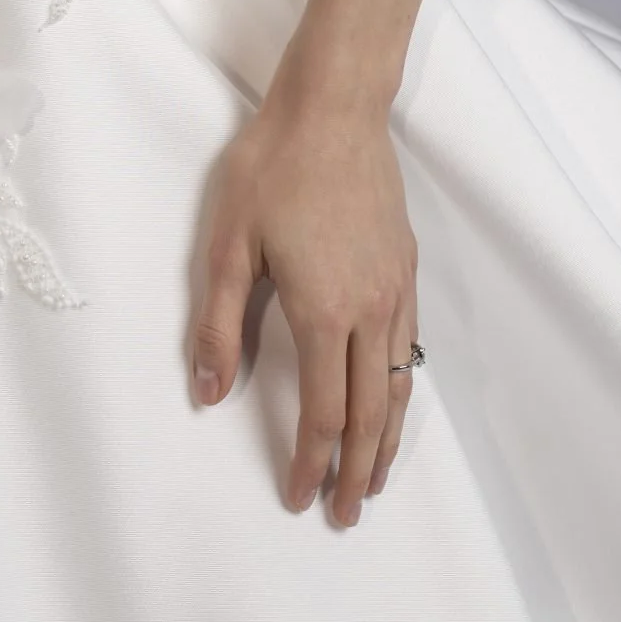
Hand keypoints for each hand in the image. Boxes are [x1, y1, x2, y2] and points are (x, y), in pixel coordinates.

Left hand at [190, 55, 418, 523]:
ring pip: (399, 384)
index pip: (325, 412)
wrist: (334, 106)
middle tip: (347, 515)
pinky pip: (410, 345)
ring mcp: (395, 287)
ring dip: (389, 440)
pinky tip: (392, 397)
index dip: (311, 462)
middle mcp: (370, 309)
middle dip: (359, 472)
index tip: (298, 497)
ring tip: (377, 478)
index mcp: (323, 311)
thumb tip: (210, 393)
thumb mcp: (228, 243)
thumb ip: (219, 323)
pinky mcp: (405, 264)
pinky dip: (402, 388)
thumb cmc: (273, 166)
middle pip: (372, 413)